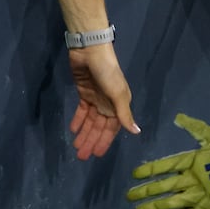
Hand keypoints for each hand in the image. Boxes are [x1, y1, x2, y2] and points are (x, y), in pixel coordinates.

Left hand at [67, 41, 137, 160]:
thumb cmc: (107, 72)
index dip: (105, 141)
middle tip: (82, 156)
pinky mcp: (84, 93)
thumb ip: (124, 114)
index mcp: (118, 104)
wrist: (90, 51)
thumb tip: (136, 132)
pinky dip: (78, 120)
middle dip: (91, 141)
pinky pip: (82, 111)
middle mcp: (108, 104)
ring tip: (76, 147)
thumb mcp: (118, 94)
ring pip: (90, 121)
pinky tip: (73, 130)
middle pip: (99, 127)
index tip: (97, 154)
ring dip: (84, 134)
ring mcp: (95, 99)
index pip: (112, 128)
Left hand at [127, 114, 209, 208]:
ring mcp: (196, 196)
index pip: (163, 166)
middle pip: (162, 187)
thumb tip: (178, 117)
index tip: (134, 175)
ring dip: (152, 207)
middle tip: (129, 196)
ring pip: (169, 203)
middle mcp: (190, 180)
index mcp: (191, 161)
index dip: (148, 171)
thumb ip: (195, 128)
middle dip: (144, 192)